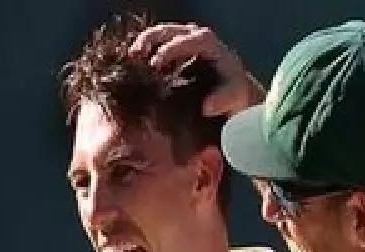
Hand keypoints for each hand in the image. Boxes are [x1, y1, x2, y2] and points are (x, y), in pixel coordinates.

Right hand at [130, 22, 264, 117]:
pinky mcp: (174, 49)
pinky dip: (144, 53)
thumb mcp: (233, 97)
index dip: (168, 50)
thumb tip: (207, 107)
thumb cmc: (234, 92)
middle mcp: (194, 35)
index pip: (184, 40)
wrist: (234, 91)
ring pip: (158, 35)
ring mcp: (183, 40)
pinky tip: (134, 66)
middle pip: (167, 31)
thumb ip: (222, 100)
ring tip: (130, 60)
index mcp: (207, 42)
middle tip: (134, 56)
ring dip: (142, 45)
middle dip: (148, 41)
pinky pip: (156, 45)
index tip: (154, 64)